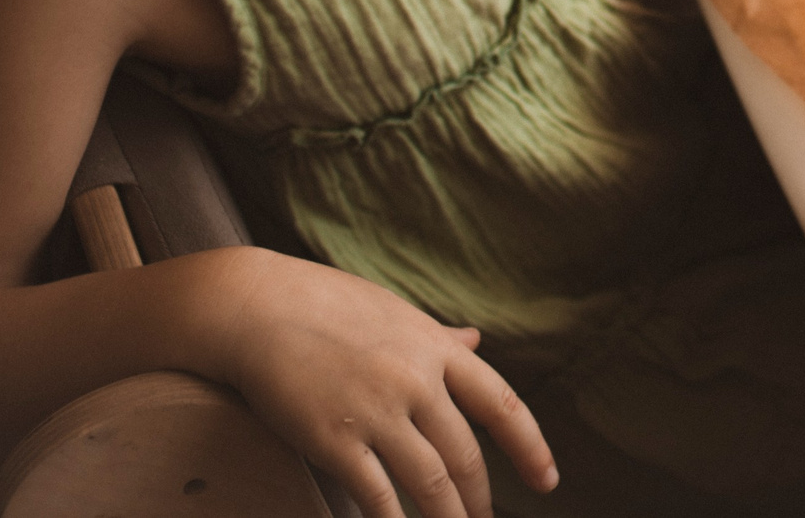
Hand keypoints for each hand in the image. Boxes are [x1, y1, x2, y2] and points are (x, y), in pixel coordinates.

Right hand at [213, 252, 555, 517]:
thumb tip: (476, 339)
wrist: (257, 306)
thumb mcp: (395, 312)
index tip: (546, 481)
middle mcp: (416, 381)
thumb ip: (438, 337)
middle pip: (465, 456)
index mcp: (436, 349)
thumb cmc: (326, 305)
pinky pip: (376, 495)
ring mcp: (376, 411)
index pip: (501, 405)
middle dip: (480, 500)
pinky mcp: (334, 439)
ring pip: (430, 484)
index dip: (530, 448)